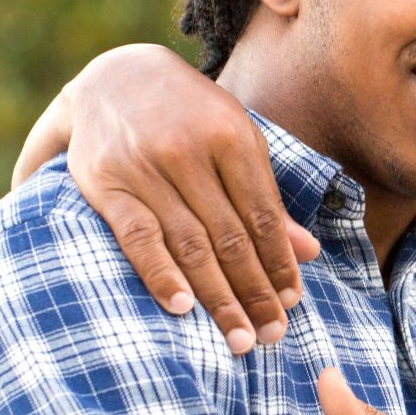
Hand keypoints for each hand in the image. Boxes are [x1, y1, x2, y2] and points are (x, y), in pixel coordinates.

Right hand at [12, 45, 320, 354]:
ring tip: (239, 337)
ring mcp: (146, 168)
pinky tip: (181, 308)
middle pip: (231, 236)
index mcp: (230, 135)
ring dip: (218, 296)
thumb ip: (266, 196)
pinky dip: (160, 274)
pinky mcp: (107, 184)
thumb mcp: (235, 139)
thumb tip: (308, 253)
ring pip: (191, 244)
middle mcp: (189, 151)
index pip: (263, 215)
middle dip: (255, 291)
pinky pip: (138, 237)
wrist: (113, 78)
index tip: (293, 302)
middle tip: (272, 335)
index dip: (280, 263)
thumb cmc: (188, 116)